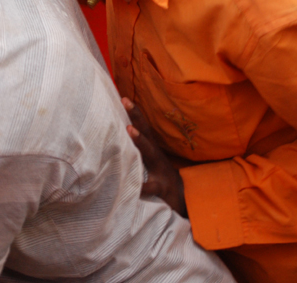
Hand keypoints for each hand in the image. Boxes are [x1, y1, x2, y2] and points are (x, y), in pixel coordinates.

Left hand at [121, 97, 186, 216]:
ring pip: (149, 153)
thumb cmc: (159, 179)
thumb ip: (136, 152)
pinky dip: (143, 186)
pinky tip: (134, 186)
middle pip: (146, 132)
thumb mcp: (149, 164)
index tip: (123, 96)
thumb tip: (115, 139)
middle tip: (124, 100)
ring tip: (129, 129)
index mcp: (152, 150)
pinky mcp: (162, 188)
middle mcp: (156, 156)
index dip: (133, 112)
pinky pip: (152, 186)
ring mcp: (160, 170)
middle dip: (135, 116)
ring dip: (140, 141)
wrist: (181, 201)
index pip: (142, 127)